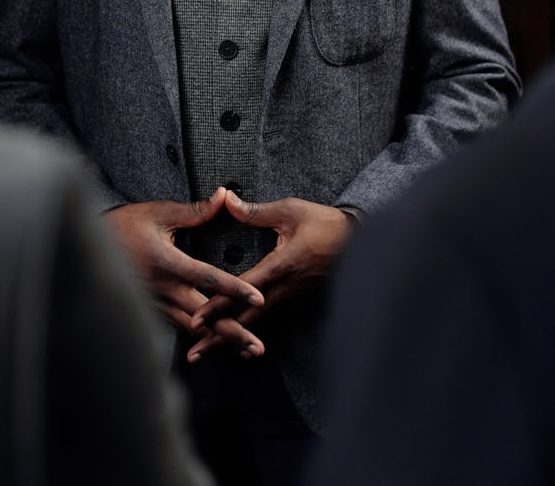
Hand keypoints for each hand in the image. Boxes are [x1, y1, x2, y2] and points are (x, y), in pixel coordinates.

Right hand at [105, 187, 264, 354]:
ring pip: (193, 328)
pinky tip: (213, 344)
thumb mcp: (159, 213)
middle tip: (257, 348)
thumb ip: (195, 211)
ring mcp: (156, 304)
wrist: (88, 246)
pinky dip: (199, 337)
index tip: (258, 298)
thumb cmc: (123, 225)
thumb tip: (222, 197)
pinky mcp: (151, 309)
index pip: (209, 279)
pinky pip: (178, 327)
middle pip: (204, 317)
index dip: (236, 289)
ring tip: (245, 351)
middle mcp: (164, 289)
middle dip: (232, 333)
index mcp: (169, 263)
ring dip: (219, 340)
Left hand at [186, 192, 354, 362]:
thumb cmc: (325, 223)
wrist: (360, 240)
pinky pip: (269, 317)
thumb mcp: (290, 210)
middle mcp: (285, 288)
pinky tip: (239, 342)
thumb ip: (255, 211)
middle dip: (219, 337)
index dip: (218, 306)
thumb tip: (227, 200)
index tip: (197, 320)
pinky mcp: (296, 298)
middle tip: (195, 354)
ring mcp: (292, 296)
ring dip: (231, 337)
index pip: (242, 290)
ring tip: (208, 351)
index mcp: (281, 266)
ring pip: (257, 321)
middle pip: (247, 318)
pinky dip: (250, 330)